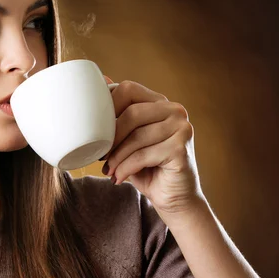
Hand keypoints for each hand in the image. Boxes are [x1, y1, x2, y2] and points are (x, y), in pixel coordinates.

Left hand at [100, 76, 204, 214]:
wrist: (173, 197)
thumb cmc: (146, 166)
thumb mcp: (127, 138)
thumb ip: (119, 113)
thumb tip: (102, 79)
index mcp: (160, 102)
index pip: (128, 89)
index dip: (108, 108)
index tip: (96, 130)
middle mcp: (175, 110)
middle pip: (131, 113)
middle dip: (110, 136)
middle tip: (100, 155)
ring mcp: (182, 128)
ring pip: (136, 137)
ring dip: (116, 157)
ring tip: (108, 169)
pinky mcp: (181, 148)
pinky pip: (143, 155)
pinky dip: (125, 168)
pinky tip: (119, 177)